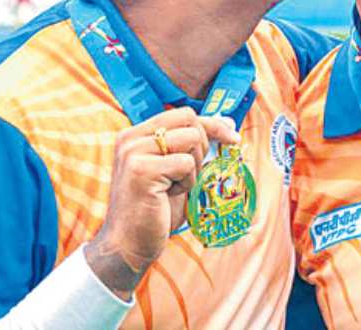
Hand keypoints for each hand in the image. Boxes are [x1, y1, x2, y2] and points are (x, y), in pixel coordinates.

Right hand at [84, 108, 239, 299]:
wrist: (128, 246)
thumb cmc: (154, 210)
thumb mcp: (177, 171)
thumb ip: (197, 146)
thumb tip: (229, 123)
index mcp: (137, 134)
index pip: (184, 114)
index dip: (213, 124)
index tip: (232, 138)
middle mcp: (131, 138)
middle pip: (190, 120)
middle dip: (203, 146)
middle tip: (190, 173)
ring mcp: (134, 152)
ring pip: (191, 139)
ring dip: (194, 167)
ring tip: (175, 186)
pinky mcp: (142, 171)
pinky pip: (185, 164)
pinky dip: (187, 182)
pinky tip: (169, 195)